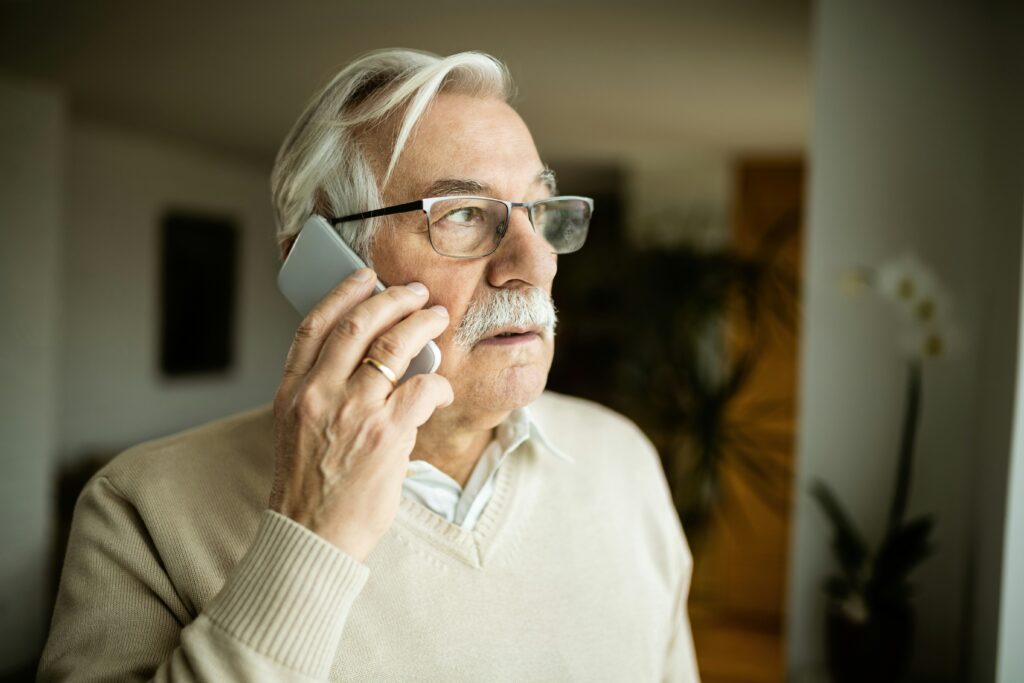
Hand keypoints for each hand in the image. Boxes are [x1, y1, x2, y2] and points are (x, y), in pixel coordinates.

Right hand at [269, 269, 452, 561]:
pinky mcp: (386, 434)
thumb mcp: (297, 430)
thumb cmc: (310, 488)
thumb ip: (322, 392)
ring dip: (422, 325)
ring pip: (393, 345)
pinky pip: (422, 388)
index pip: (314, 326)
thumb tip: (369, 359)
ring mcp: (353, 411)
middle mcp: (318, 394)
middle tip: (416, 293)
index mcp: (292, 391)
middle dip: (394, 299)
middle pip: (359, 324)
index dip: (343, 293)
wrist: (312, 536)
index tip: (365, 277)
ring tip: (437, 319)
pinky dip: (438, 382)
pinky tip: (442, 388)